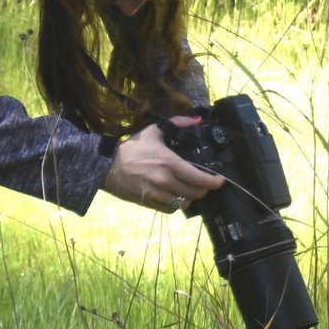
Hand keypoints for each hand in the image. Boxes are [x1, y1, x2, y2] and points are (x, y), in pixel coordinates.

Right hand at [101, 115, 225, 213]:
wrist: (108, 166)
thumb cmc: (132, 148)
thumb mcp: (154, 131)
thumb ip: (178, 123)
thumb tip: (197, 120)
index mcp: (170, 163)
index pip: (199, 178)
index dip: (214, 182)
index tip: (220, 180)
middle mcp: (166, 181)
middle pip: (196, 193)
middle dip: (204, 189)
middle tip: (204, 183)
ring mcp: (158, 194)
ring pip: (184, 203)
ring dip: (190, 197)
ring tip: (189, 189)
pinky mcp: (150, 202)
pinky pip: (171, 209)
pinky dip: (176, 204)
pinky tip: (175, 195)